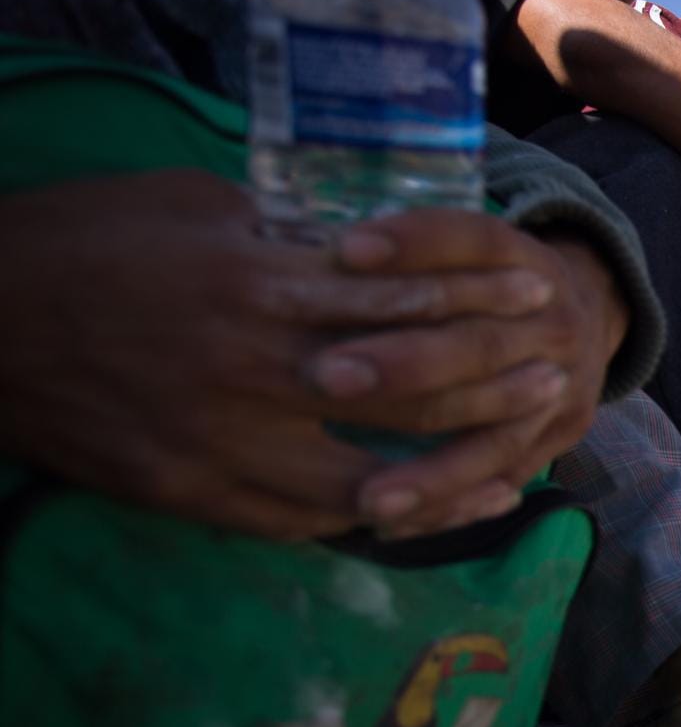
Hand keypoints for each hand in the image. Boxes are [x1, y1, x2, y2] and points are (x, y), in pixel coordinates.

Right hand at [0, 172, 559, 539]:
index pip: (398, 294)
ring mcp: (220, 442)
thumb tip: (359, 239)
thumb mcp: (192, 203)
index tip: (533, 289)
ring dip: (449, 475)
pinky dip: (369, 522)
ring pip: (365, 475)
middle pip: (402, 387)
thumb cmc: (83, 239)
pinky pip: (298, 521)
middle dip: (487, 382)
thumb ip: (283, 229)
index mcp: (257, 284)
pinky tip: (421, 518)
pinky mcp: (188, 492)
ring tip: (516, 467)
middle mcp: (253, 369)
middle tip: (551, 375)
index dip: (475, 295)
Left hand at [310, 210, 626, 537]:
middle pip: (482, 343)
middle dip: (408, 362)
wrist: (579, 314)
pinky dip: (447, 505)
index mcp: (524, 258)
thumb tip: (276, 225)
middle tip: (328, 377)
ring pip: (499, 434)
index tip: (342, 250)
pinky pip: (502, 479)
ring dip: (434, 471)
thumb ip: (386, 248)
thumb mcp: (456, 246)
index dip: (414, 242)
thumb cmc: (482, 280)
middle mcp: (554, 321)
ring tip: (367, 498)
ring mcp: (566, 385)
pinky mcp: (560, 437)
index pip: (475, 240)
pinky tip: (390, 523)